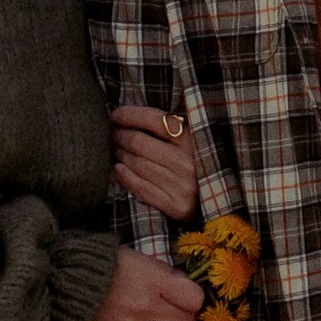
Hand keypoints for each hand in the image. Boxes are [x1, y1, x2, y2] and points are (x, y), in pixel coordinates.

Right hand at [72, 245, 203, 320]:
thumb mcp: (134, 258)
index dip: (194, 298)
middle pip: (188, 320)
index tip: (187, 298)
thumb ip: (162, 272)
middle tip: (179, 314)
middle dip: (188, 317)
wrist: (59, 286)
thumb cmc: (99, 268)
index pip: (194, 298)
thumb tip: (186, 287)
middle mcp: (146, 305)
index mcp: (151, 279)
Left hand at [111, 103, 197, 220]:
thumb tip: (125, 115)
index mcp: (192, 139)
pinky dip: (125, 177)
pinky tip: (118, 170)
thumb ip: (163, 127)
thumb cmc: (188, 164)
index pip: (155, 119)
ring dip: (119, 155)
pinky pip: (142, 188)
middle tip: (112, 134)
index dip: (130, 115)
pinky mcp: (177, 206)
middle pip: (139, 142)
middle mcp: (188, 161)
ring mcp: (183, 185)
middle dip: (119, 136)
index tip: (115, 115)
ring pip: (137, 164)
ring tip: (115, 151)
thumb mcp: (184, 141)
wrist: (209, 201)